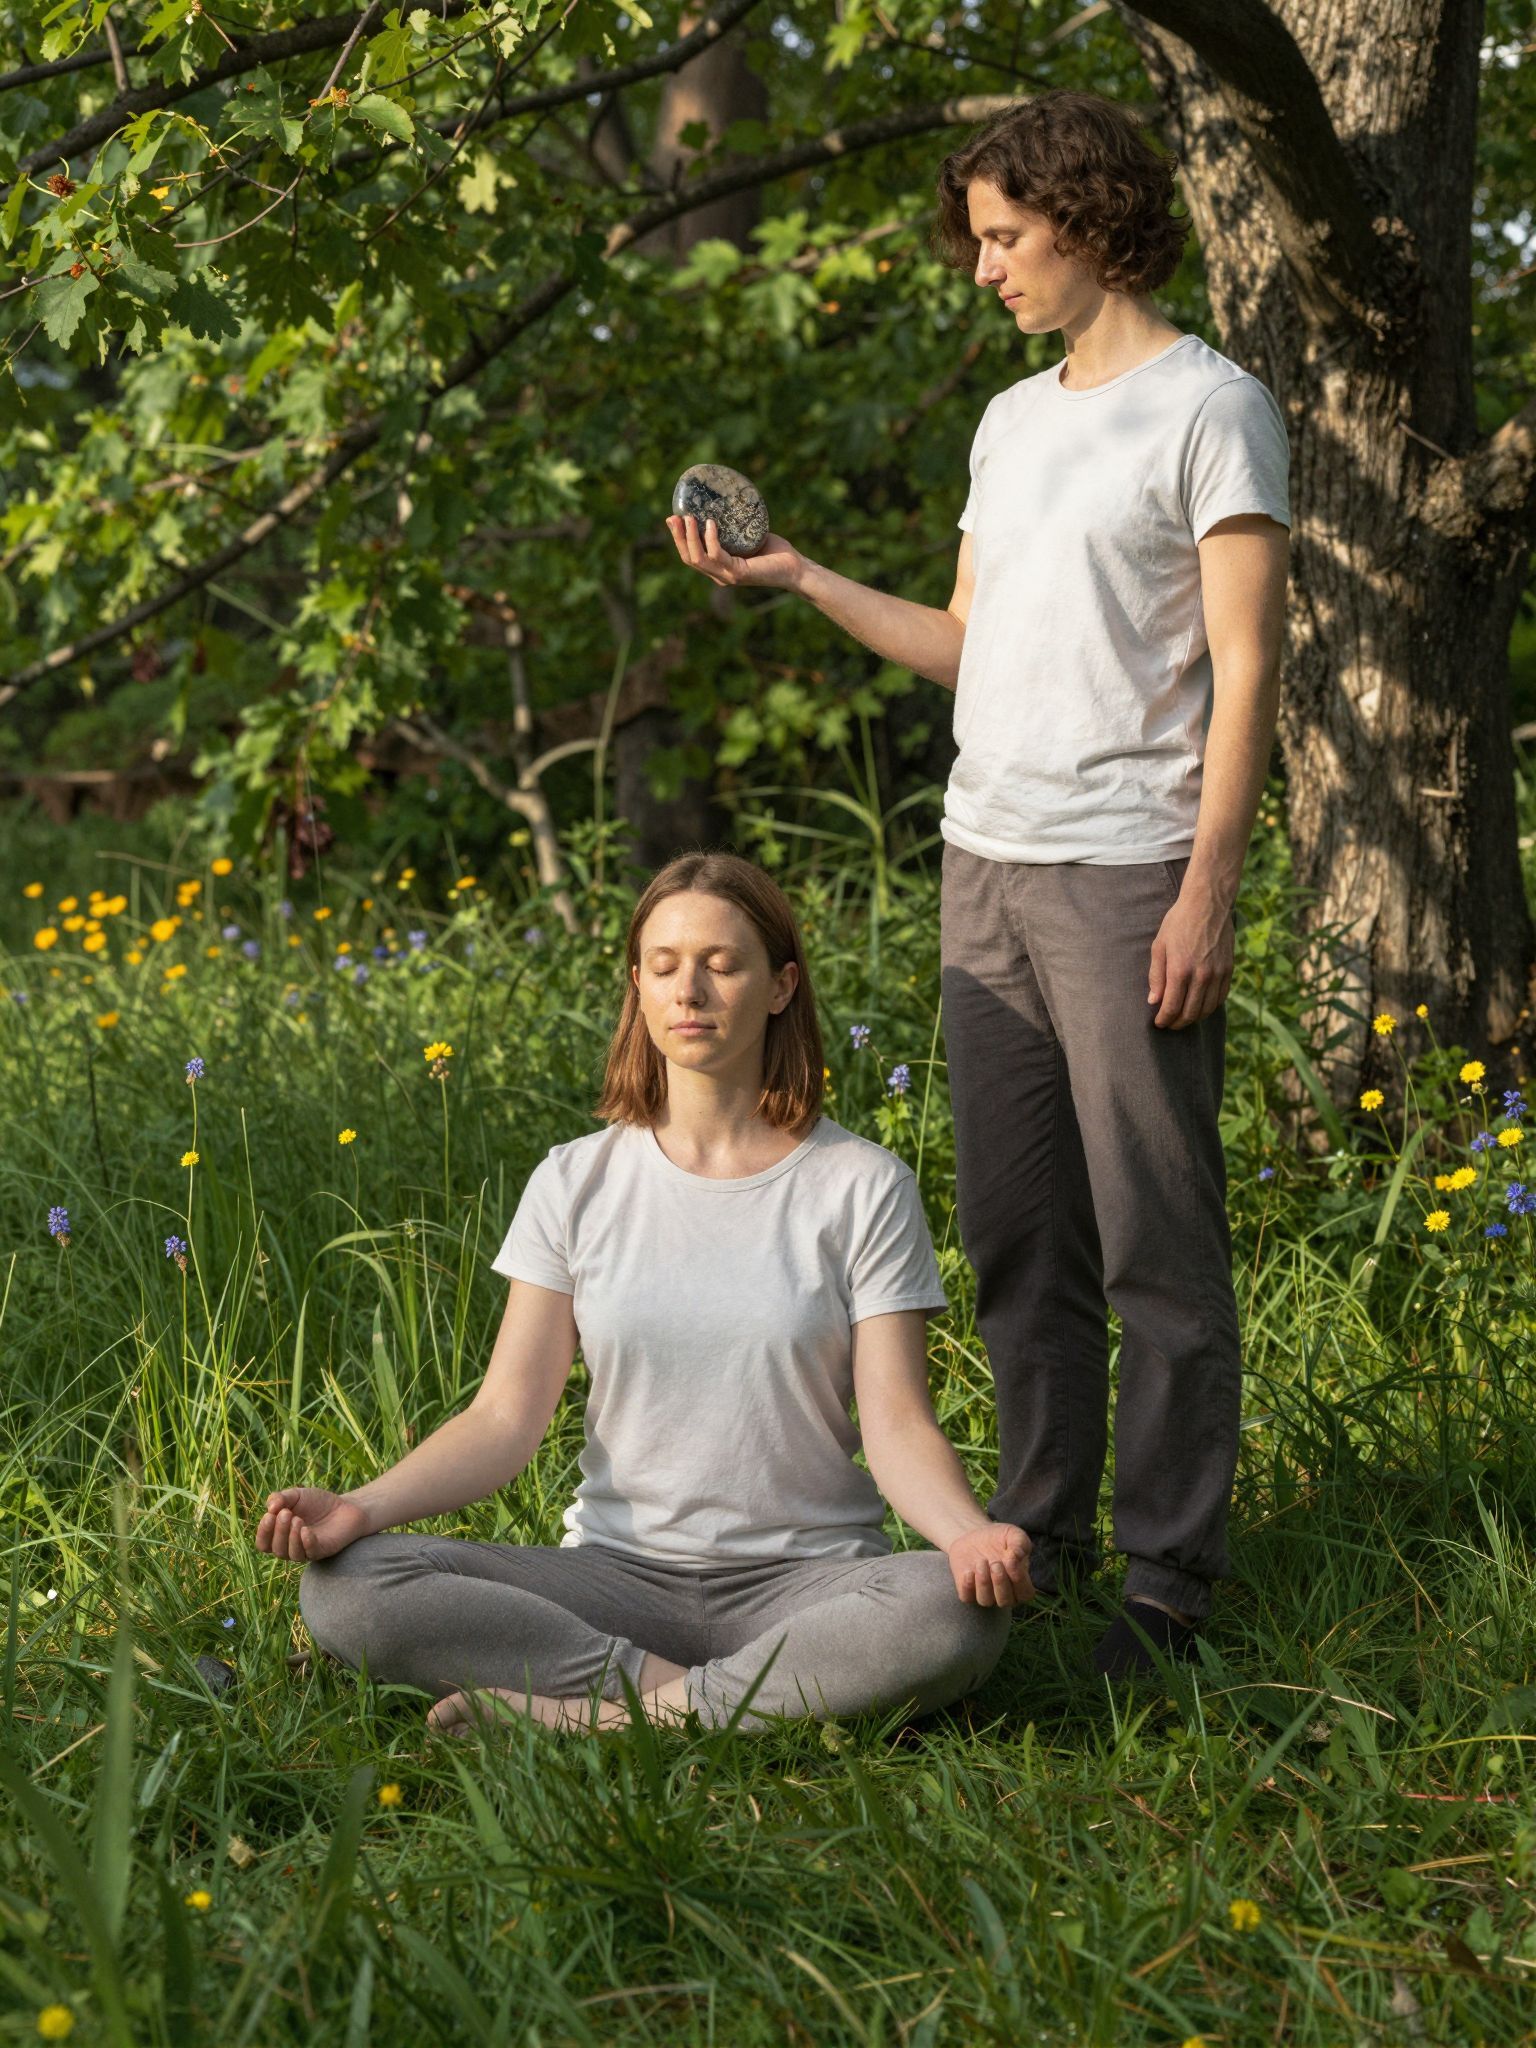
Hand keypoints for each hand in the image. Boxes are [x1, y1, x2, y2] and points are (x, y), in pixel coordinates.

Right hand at [255, 1486, 370, 1563]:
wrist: (345, 1506)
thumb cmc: (317, 1503)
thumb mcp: (297, 1495)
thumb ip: (280, 1498)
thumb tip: (269, 1507)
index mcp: (280, 1535)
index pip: (264, 1543)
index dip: (263, 1532)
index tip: (269, 1515)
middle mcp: (290, 1546)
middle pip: (276, 1549)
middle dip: (278, 1531)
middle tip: (286, 1513)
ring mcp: (306, 1551)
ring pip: (290, 1554)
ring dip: (291, 1537)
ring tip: (298, 1519)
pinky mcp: (322, 1551)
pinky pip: (310, 1553)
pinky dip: (306, 1542)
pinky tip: (306, 1530)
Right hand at [664, 512, 803, 591]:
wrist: (794, 567)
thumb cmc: (773, 550)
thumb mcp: (747, 535)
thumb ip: (732, 526)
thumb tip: (721, 500)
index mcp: (718, 568)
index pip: (690, 556)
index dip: (679, 539)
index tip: (673, 518)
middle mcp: (719, 575)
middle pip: (689, 558)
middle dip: (678, 537)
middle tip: (673, 517)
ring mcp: (727, 577)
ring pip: (698, 559)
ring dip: (690, 537)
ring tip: (688, 518)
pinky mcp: (738, 574)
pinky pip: (717, 556)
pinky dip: (711, 539)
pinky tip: (710, 524)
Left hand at [947, 1523, 1032, 1607]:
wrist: (974, 1535)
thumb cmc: (999, 1538)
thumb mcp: (1013, 1534)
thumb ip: (1020, 1543)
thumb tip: (1017, 1556)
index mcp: (1019, 1582)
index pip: (1025, 1593)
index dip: (1020, 1581)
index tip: (1012, 1562)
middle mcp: (1003, 1593)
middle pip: (1005, 1601)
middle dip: (1000, 1582)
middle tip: (995, 1563)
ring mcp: (984, 1593)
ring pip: (985, 1601)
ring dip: (983, 1583)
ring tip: (981, 1562)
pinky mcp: (967, 1591)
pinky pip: (967, 1597)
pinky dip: (967, 1586)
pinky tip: (968, 1571)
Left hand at [1148, 882, 1233, 1029]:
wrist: (1208, 904)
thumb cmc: (1178, 923)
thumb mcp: (1159, 946)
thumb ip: (1156, 976)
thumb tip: (1153, 1001)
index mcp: (1180, 970)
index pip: (1171, 1007)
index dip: (1164, 1020)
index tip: (1158, 1023)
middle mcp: (1201, 976)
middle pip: (1190, 1013)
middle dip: (1177, 1023)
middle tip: (1169, 1024)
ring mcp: (1217, 974)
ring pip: (1207, 1009)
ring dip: (1194, 1018)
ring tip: (1184, 1017)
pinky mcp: (1229, 970)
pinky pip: (1220, 998)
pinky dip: (1210, 1007)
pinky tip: (1200, 1005)